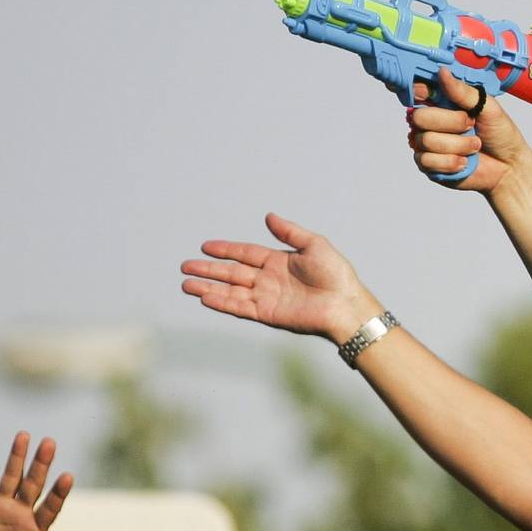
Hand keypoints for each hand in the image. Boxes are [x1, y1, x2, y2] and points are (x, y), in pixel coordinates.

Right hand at [0, 434, 75, 530]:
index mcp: (36, 530)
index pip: (51, 507)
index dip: (59, 493)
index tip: (68, 476)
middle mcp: (22, 514)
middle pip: (34, 485)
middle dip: (41, 464)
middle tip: (50, 442)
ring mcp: (2, 508)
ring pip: (11, 477)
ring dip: (17, 457)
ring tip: (24, 435)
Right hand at [182, 213, 379, 342]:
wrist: (345, 304)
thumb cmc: (336, 275)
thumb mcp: (314, 245)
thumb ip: (289, 232)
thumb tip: (268, 216)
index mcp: (279, 262)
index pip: (245, 253)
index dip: (225, 250)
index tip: (205, 247)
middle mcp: (269, 280)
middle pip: (232, 272)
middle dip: (209, 270)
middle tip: (185, 266)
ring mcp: (267, 298)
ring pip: (231, 291)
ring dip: (209, 288)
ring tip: (186, 284)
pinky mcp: (268, 314)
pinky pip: (240, 307)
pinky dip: (222, 303)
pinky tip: (205, 298)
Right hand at [408, 69, 529, 192]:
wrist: (509, 166)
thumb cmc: (500, 135)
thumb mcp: (487, 107)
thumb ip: (463, 92)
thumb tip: (443, 72)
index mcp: (443, 103)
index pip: (419, 92)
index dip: (421, 92)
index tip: (432, 95)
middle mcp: (431, 122)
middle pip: (419, 117)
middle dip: (450, 122)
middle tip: (470, 125)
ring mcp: (428, 144)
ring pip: (426, 140)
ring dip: (457, 145)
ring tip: (475, 146)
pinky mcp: (430, 166)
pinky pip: (426, 161)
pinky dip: (450, 162)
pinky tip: (464, 162)